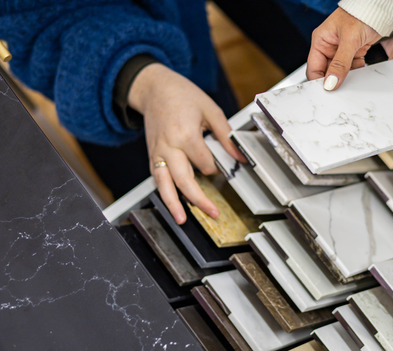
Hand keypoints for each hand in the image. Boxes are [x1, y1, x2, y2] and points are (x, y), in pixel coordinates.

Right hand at [128, 63, 246, 223]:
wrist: (154, 88)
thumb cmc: (182, 95)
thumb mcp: (210, 109)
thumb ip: (225, 135)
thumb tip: (240, 156)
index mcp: (184, 134)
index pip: (205, 163)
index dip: (217, 167)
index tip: (224, 166)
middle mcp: (168, 146)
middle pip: (184, 180)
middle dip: (199, 199)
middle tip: (214, 213)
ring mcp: (157, 152)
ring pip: (164, 184)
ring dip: (173, 204)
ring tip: (182, 220)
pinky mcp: (152, 155)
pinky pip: (157, 178)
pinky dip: (164, 193)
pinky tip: (172, 205)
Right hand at [306, 7, 380, 89]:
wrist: (379, 10)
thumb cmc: (361, 14)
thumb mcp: (349, 40)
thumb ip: (340, 63)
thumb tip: (330, 82)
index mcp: (320, 41)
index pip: (313, 68)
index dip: (319, 81)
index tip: (328, 90)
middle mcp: (328, 47)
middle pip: (326, 72)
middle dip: (334, 78)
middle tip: (342, 83)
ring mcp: (340, 51)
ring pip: (339, 72)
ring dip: (347, 74)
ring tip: (355, 66)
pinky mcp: (352, 53)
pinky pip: (350, 68)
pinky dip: (356, 69)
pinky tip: (360, 61)